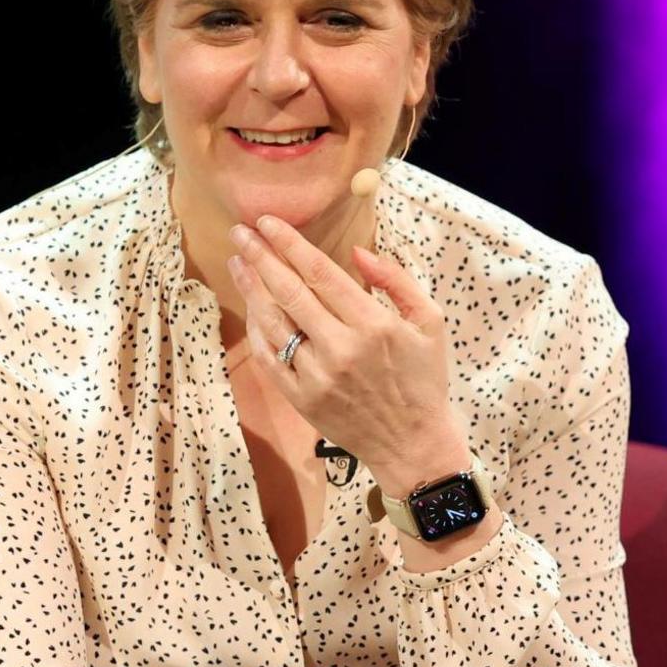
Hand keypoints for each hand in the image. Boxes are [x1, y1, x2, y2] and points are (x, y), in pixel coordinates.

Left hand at [226, 215, 461, 480]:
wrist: (413, 444)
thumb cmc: (423, 379)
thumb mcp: (429, 321)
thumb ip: (397, 281)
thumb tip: (358, 251)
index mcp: (373, 324)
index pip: (321, 273)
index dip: (290, 245)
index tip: (268, 222)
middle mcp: (341, 348)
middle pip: (290, 292)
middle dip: (261, 257)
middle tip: (240, 233)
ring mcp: (317, 376)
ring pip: (274, 323)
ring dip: (251, 289)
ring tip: (237, 262)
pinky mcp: (302, 399)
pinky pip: (269, 359)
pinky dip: (257, 331)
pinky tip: (251, 308)